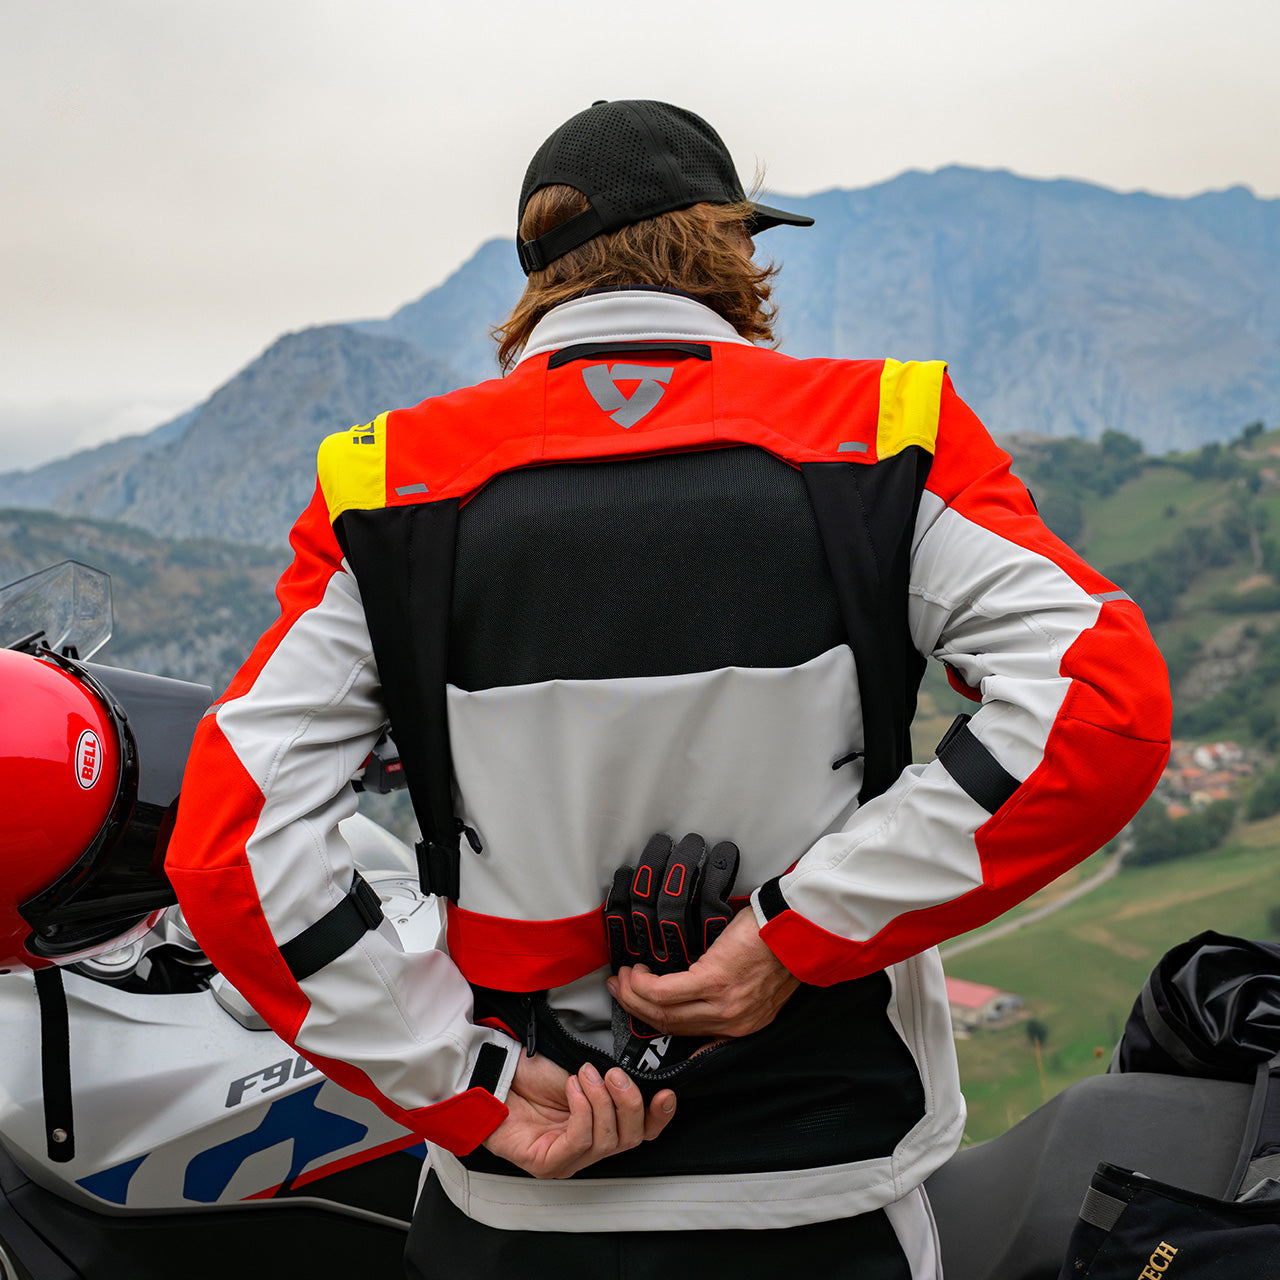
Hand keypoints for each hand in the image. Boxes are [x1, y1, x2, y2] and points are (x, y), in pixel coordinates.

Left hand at [481, 1051, 675, 1178]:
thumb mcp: (583, 1071)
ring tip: (584, 1075)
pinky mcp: (547, 1164)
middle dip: (629, 1102)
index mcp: (602, 1126)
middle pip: (631, 1139)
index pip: (642, 1132)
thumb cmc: (533, 1074)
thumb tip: (640, 1075)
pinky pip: (580, 1141)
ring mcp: (568, 1160)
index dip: (659, 1117)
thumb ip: (612, 1081)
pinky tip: (573, 1088)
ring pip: (608, 1140)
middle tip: (613, 1074)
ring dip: (601, 1100)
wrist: (495, 1075)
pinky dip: (582, 1109)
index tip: (665, 1094)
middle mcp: (588, 1148)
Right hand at [607, 908, 799, 1038]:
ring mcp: (721, 1005)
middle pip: (669, 1024)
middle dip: (636, 1008)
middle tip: (619, 988)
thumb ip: (730, 996)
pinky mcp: (713, 981)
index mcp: (742, 1025)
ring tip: (623, 977)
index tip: (637, 1007)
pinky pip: (664, 992)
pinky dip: (643, 984)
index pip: (689, 1033)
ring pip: (661, 1012)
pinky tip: (636, 971)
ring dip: (634, 995)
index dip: (655, 1020)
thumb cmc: (778, 944)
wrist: (798, 927)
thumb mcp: (757, 982)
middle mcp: (731, 1022)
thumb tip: (698, 996)